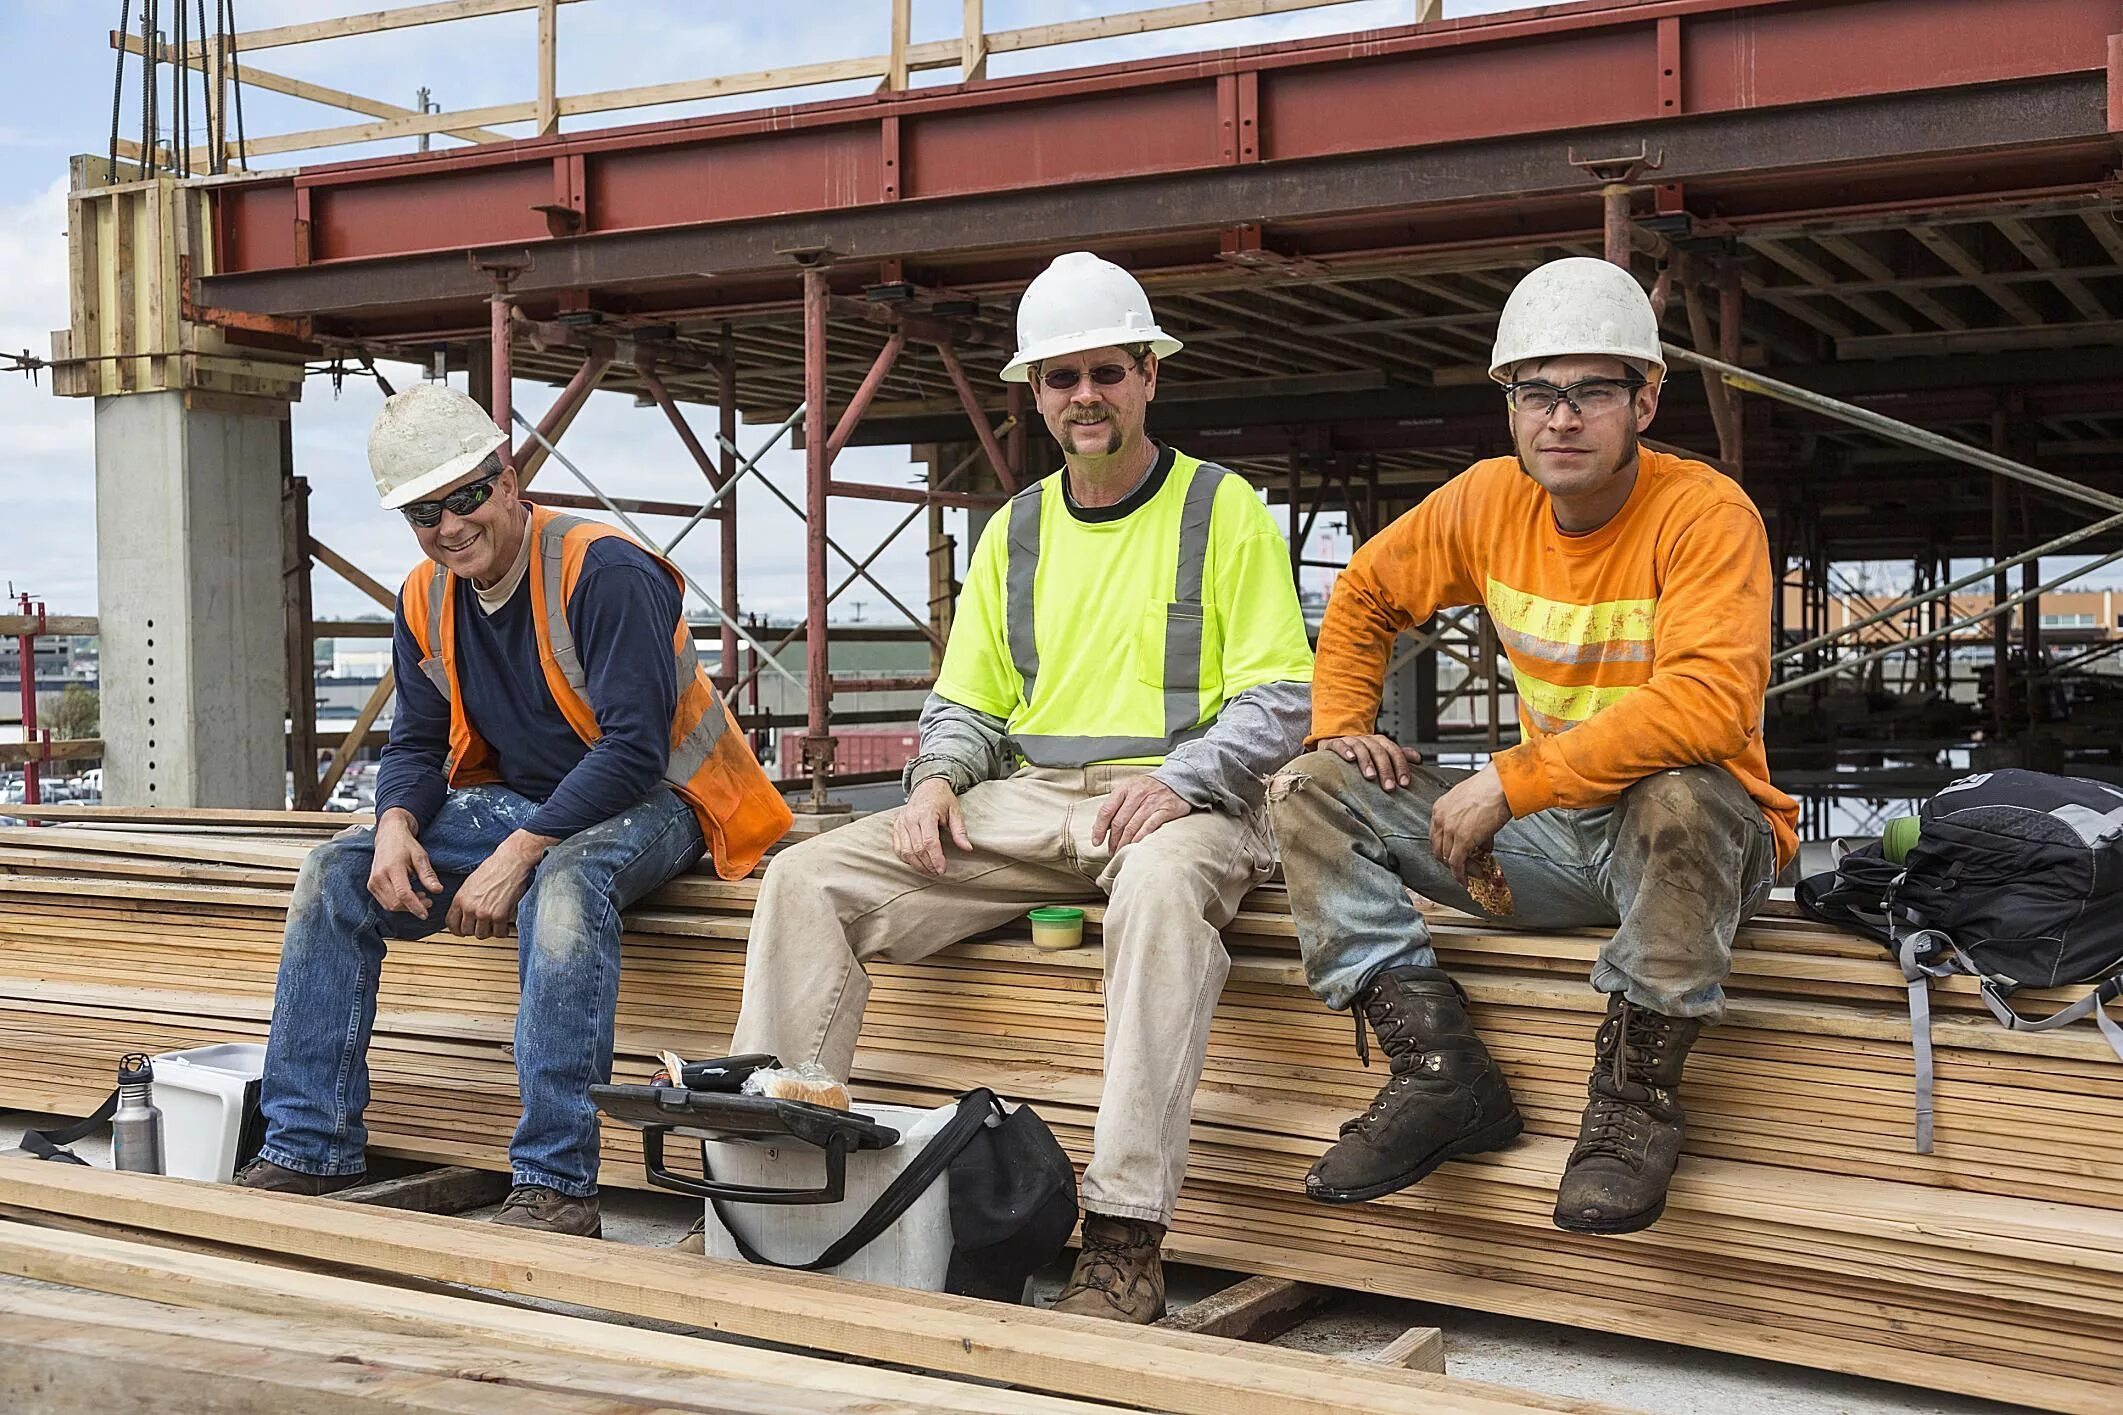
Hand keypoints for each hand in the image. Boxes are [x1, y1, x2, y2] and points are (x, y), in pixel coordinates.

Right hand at [367, 808, 442, 918]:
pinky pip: (385, 902)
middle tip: (428, 902)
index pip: (403, 894)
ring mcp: (373, 882)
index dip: (415, 906)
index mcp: (392, 868)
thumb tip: (438, 890)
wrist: (388, 836)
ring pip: (389, 905)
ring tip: (421, 897)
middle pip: (395, 903)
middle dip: (413, 907)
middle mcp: (379, 877)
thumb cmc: (406, 845)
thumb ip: (428, 875)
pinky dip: (398, 903)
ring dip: (406, 907)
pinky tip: (409, 896)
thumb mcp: (420, 857)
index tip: (425, 914)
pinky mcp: (371, 885)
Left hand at [445, 829, 553, 938]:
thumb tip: (464, 913)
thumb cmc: (494, 868)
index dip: (457, 930)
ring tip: (494, 923)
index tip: (462, 931)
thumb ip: (465, 899)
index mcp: (460, 898)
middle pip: (466, 932)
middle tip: (483, 925)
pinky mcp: (500, 916)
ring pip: (482, 935)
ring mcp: (485, 913)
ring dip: (489, 931)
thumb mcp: (471, 883)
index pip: (451, 923)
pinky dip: (502, 931)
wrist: (511, 861)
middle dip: (475, 929)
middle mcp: (470, 907)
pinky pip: (499, 933)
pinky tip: (504, 925)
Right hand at [893, 778, 970, 877]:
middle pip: (917, 849)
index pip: (929, 841)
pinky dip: (906, 859)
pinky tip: (917, 863)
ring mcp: (901, 822)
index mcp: (926, 813)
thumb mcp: (955, 811)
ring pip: (905, 851)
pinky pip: (897, 848)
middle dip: (928, 865)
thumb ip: (960, 831)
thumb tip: (967, 848)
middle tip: (938, 873)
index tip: (942, 869)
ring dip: (917, 865)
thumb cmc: (942, 798)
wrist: (927, 785)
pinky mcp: (896, 826)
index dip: (936, 858)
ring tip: (929, 871)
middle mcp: (910, 818)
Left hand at [1093, 775, 1192, 848]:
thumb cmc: (1151, 788)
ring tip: (1121, 852)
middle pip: (1119, 822)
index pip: (1106, 810)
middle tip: (1111, 851)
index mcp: (1125, 788)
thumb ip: (1116, 805)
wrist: (1180, 780)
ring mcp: (1152, 802)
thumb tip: (1098, 828)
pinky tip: (1135, 847)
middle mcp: (1138, 793)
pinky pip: (1149, 828)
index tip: (1096, 842)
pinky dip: (1140, 839)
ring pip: (1132, 827)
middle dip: (1113, 840)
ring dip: (1124, 843)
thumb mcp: (1131, 789)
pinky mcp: (1166, 810)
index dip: (1099, 829)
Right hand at [1319, 734, 1422, 789]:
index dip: (1401, 767)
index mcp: (1380, 742)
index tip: (1404, 783)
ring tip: (1370, 776)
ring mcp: (1351, 740)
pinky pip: (1340, 744)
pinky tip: (1350, 759)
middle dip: (1386, 770)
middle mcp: (1367, 740)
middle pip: (1379, 752)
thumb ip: (1399, 756)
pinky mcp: (1334, 743)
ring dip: (1367, 762)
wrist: (1335, 743)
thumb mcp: (1381, 754)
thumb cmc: (1362, 753)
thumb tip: (1418, 759)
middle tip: (1389, 787)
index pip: (1394, 752)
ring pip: (1361, 748)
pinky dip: (1345, 750)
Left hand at [1429, 766, 1512, 885]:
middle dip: (1450, 861)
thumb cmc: (1492, 788)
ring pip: (1447, 858)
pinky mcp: (1463, 840)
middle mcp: (1440, 819)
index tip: (1454, 855)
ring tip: (1475, 872)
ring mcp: (1450, 830)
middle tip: (1464, 866)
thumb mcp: (1472, 803)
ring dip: (1461, 869)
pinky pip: (1456, 863)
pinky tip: (1466, 880)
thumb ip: (1471, 822)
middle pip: (1438, 849)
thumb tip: (1482, 842)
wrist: (1501, 785)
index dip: (1445, 848)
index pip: (1436, 835)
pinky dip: (1460, 875)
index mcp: (1440, 808)